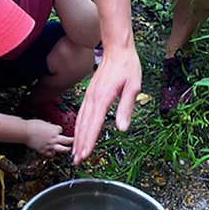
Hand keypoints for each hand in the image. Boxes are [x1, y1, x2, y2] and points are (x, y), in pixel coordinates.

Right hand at [25, 119, 73, 155]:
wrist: (25, 132)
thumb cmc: (32, 125)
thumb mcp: (43, 122)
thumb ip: (48, 126)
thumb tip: (49, 126)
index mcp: (54, 129)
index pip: (61, 130)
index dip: (59, 130)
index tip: (58, 131)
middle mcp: (54, 138)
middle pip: (67, 140)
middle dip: (71, 141)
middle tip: (74, 141)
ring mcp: (50, 145)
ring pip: (62, 149)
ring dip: (66, 150)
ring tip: (68, 150)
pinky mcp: (44, 150)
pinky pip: (51, 154)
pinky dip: (52, 153)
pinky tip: (53, 152)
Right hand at [73, 44, 140, 163]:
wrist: (117, 48)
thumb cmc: (128, 66)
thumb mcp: (133, 87)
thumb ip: (126, 108)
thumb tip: (122, 128)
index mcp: (103, 98)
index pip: (95, 124)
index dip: (89, 141)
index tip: (85, 154)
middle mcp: (93, 98)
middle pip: (84, 125)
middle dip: (80, 144)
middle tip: (77, 160)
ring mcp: (89, 95)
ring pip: (80, 120)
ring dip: (77, 137)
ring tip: (75, 152)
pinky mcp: (89, 94)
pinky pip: (81, 113)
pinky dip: (78, 126)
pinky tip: (77, 133)